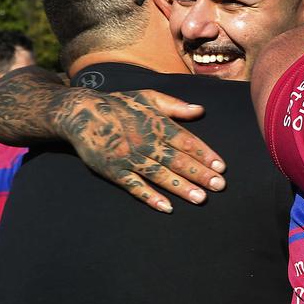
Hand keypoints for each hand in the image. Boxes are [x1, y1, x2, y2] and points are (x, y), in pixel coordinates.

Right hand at [54, 89, 226, 212]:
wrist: (81, 113)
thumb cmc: (120, 104)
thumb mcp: (148, 97)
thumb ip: (175, 106)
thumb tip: (200, 110)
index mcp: (157, 124)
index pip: (186, 141)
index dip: (205, 154)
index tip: (221, 167)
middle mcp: (146, 142)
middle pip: (177, 160)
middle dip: (200, 174)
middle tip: (220, 186)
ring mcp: (130, 158)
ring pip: (160, 175)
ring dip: (181, 188)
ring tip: (201, 198)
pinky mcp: (114, 171)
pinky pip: (135, 187)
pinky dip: (151, 197)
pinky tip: (167, 207)